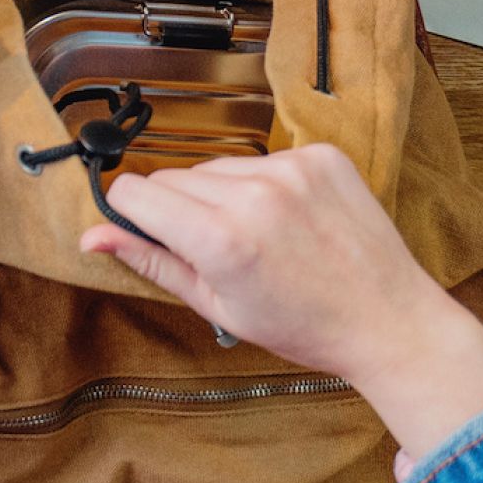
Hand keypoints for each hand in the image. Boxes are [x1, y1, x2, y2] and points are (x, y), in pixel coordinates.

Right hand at [81, 145, 482, 461]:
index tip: (143, 230)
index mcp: (219, 239)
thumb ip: (152, 262)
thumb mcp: (217, 306)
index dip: (130, 214)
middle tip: (212, 249)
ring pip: (216, 167)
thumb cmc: (304, 326)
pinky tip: (288, 220)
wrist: (387, 320)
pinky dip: (264, 184)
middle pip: (173, 177)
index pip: (134, 191)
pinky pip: (263, 159)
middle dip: (178, 209)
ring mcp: (291, 169)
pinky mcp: (320, 155)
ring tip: (256, 237)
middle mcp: (253, 194)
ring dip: (220, 195)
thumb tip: (94, 237)